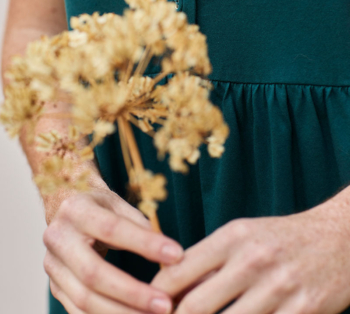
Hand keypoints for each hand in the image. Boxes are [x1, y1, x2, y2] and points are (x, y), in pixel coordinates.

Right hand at [43, 186, 183, 313]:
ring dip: (122, 313)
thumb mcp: (118, 203)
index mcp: (76, 210)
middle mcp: (58, 238)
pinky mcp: (55, 287)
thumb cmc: (99, 207)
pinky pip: (78, 311)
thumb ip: (140, 224)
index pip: (112, 228)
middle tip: (165, 304)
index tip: (177, 255)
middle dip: (132, 293)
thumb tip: (169, 252)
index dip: (145, 244)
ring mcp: (53, 266)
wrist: (64, 210)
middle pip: (93, 273)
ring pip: (84, 299)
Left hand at [151, 200, 349, 313]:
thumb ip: (209, 260)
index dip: (155, 297)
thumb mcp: (244, 235)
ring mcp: (278, 288)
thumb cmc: (282, 239)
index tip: (147, 309)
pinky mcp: (302, 311)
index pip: (178, 272)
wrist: (340, 237)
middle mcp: (252, 260)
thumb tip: (167, 286)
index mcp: (233, 236)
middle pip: (194, 307)